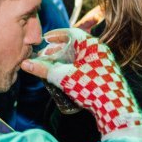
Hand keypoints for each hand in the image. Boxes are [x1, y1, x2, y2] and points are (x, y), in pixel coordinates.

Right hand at [21, 28, 141, 138]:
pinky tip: (68, 77)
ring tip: (54, 68)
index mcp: (92, 45)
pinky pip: (87, 66)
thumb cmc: (92, 88)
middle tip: (46, 56)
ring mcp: (104, 63)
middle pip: (75, 45)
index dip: (56, 35)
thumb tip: (25, 63)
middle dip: (59, 50)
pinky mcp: (106, 75)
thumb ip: (43, 69)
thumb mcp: (63, 77)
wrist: (116, 109)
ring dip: (66, 60)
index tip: (45, 39)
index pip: (71, 32)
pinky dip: (75, 68)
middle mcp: (100, 51)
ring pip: (81, 56)